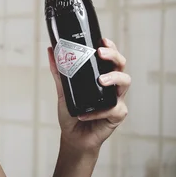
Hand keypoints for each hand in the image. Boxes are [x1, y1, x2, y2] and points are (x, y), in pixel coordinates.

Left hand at [47, 38, 130, 154]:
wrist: (73, 136)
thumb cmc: (72, 112)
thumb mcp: (63, 90)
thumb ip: (59, 71)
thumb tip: (50, 49)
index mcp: (101, 76)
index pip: (110, 58)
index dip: (110, 47)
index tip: (102, 40)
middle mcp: (112, 85)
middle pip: (121, 65)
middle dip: (113, 56)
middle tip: (101, 53)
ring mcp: (116, 99)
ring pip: (125, 83)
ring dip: (113, 78)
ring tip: (101, 80)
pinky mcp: (117, 115)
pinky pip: (113, 109)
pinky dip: (98, 112)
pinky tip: (84, 114)